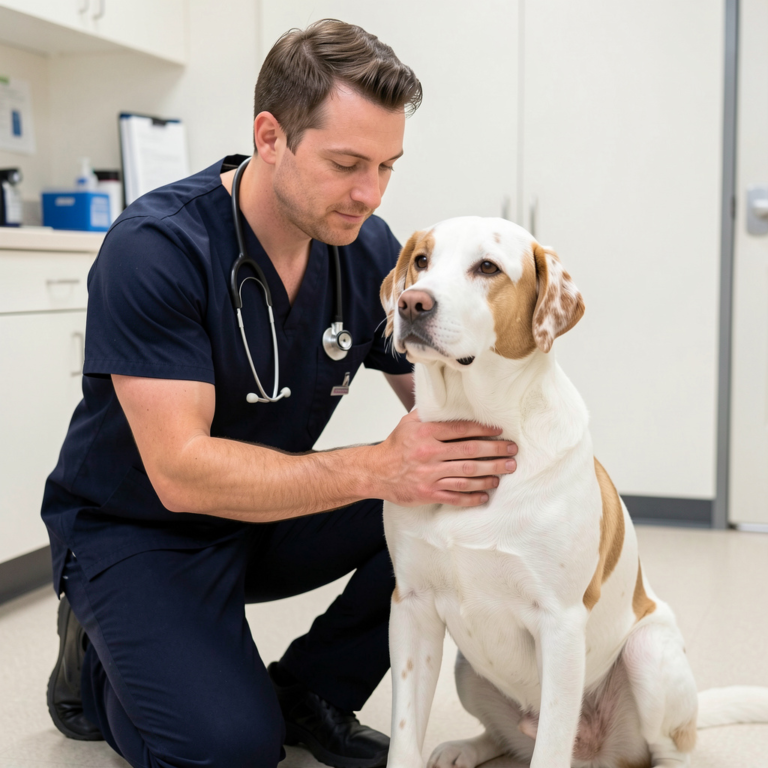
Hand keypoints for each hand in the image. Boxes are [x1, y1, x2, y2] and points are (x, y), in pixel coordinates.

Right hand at [373, 409, 517, 506]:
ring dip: (490, 474)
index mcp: (426, 433)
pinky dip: (472, 497)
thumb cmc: (395, 445)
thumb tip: (449, 400)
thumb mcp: (408, 422)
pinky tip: (485, 495)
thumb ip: (430, 413)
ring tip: (506, 470)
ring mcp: (429, 475)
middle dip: (495, 451)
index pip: (461, 429)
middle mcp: (429, 454)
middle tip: (512, 451)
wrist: (376, 472)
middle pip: (470, 453)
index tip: (499, 431)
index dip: (483, 430)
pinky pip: (455, 496)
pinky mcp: (428, 493)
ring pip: (467, 475)